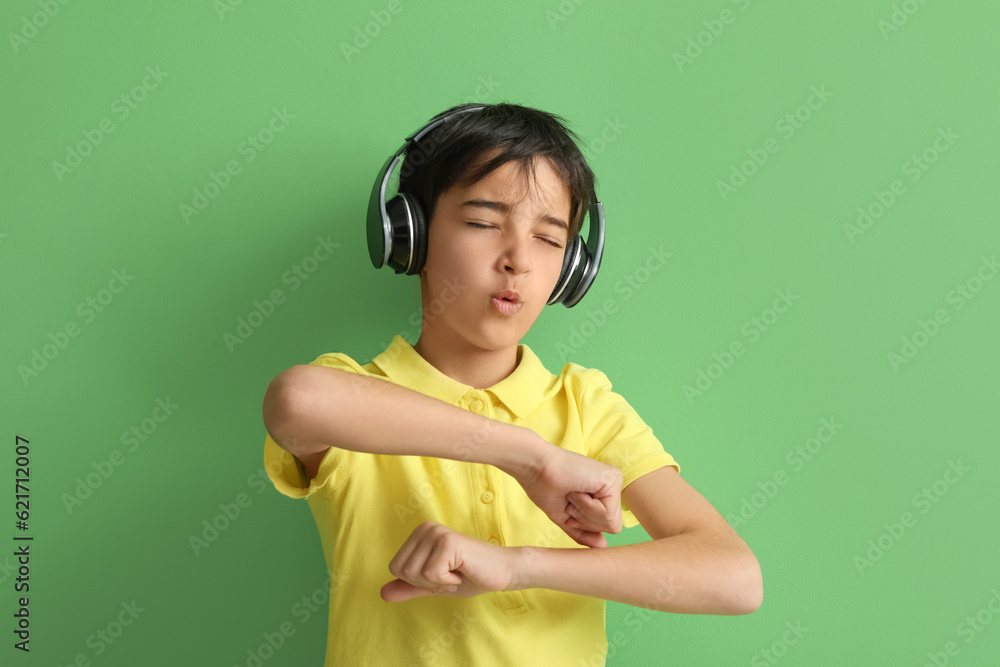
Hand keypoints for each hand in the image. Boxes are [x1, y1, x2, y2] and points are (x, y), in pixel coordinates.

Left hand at [380, 521, 516, 601]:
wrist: (501, 572)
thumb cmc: (469, 575)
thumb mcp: (434, 584)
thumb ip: (409, 586)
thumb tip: (382, 594)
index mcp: (419, 533)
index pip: (395, 568)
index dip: (418, 581)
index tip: (442, 573)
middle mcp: (425, 528)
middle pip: (402, 571)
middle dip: (427, 582)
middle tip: (451, 573)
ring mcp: (436, 533)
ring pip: (415, 574)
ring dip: (439, 582)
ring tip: (457, 571)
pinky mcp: (447, 543)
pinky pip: (431, 575)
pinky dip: (448, 581)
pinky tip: (462, 571)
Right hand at [514, 444, 622, 548]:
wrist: (535, 467)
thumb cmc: (545, 487)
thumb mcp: (565, 517)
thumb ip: (583, 531)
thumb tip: (603, 546)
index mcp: (604, 492)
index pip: (607, 525)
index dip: (584, 523)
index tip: (568, 504)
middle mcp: (613, 485)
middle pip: (612, 526)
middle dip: (585, 520)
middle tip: (570, 498)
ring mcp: (615, 480)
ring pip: (611, 522)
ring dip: (584, 513)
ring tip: (572, 492)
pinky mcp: (612, 479)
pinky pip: (607, 513)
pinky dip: (586, 507)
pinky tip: (577, 490)